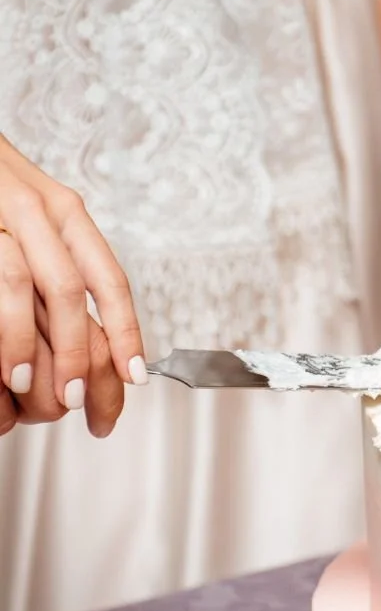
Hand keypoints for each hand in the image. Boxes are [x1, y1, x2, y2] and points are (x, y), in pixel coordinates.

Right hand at [0, 135, 146, 421]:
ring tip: (34, 392)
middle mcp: (42, 210)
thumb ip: (56, 264)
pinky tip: (7, 368)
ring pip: (38, 288)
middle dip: (80, 353)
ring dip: (39, 347)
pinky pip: (0, 285)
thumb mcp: (32, 220)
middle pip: (75, 291)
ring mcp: (4, 215)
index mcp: (67, 213)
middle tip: (77, 400)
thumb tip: (86, 336)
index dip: (126, 331)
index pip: (109, 279)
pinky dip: (9, 333)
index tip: (136, 376)